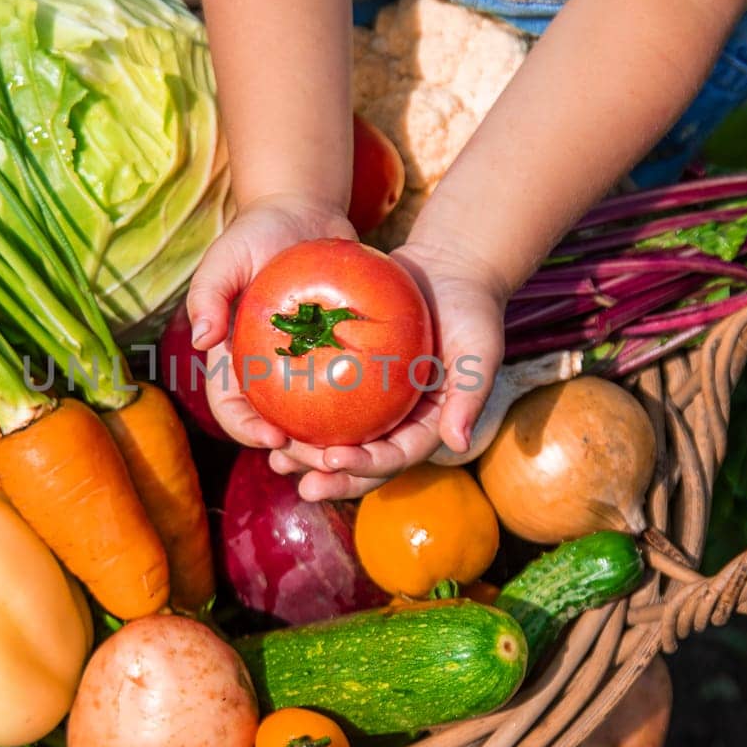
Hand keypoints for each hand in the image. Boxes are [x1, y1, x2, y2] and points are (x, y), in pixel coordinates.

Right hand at [186, 193, 356, 448]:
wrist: (306, 211)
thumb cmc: (259, 232)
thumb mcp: (227, 255)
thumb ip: (208, 294)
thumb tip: (200, 341)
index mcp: (233, 360)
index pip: (232, 408)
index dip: (246, 431)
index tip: (273, 438)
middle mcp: (267, 372)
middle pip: (277, 426)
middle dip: (296, 453)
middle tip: (323, 459)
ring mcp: (304, 367)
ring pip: (316, 420)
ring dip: (330, 443)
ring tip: (356, 453)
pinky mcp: (338, 355)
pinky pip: (351, 390)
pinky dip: (363, 409)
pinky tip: (387, 420)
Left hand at [269, 239, 509, 499]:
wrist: (449, 269)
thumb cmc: (471, 308)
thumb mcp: (479, 348)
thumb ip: (470, 395)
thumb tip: (457, 445)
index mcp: (426, 426)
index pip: (394, 458)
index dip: (364, 467)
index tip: (332, 460)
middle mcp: (397, 423)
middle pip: (360, 462)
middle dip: (329, 477)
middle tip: (295, 476)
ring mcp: (374, 404)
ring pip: (336, 439)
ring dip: (306, 456)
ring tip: (276, 460)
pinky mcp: (352, 379)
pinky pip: (322, 400)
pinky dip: (296, 412)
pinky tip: (267, 413)